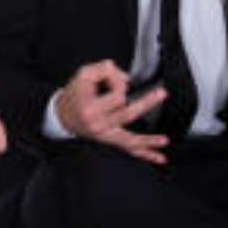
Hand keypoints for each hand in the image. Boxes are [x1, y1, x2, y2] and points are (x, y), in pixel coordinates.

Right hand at [54, 60, 169, 164]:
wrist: (63, 115)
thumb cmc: (75, 94)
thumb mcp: (84, 74)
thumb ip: (104, 69)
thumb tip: (126, 78)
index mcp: (90, 108)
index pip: (116, 95)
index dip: (118, 82)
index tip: (112, 76)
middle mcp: (98, 124)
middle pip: (127, 114)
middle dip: (145, 102)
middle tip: (161, 93)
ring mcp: (105, 135)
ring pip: (130, 139)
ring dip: (148, 141)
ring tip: (164, 140)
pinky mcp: (110, 140)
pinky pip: (129, 149)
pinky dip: (145, 154)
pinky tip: (159, 157)